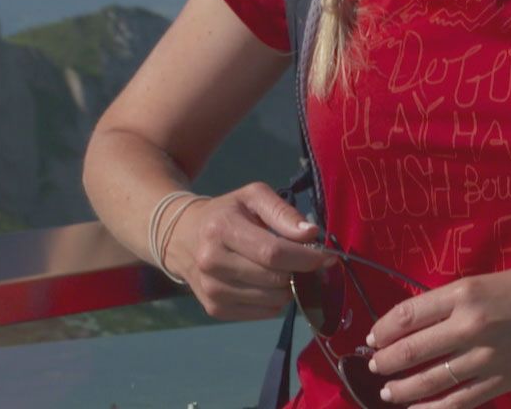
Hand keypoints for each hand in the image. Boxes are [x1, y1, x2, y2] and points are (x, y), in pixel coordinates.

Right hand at [170, 183, 331, 320]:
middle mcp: (211, 262)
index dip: (305, 258)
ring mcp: (211, 290)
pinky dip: (275, 300)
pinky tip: (267, 282)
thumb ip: (284, 212)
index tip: (327, 257)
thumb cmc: (227, 213)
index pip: (272, 252)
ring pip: (272, 300)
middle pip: (274, 279)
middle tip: (305, 262)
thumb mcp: (253, 197)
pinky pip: (263, 313)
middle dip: (299, 272)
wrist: (183, 237)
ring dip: (288, 287)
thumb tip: (311, 234)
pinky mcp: (214, 309)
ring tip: (283, 269)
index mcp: (221, 229)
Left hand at [364, 264, 510, 406]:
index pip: (408, 315)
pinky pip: (458, 401)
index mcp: (465, 294)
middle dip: (385, 362)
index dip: (383, 329)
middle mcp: (471, 326)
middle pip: (412, 350)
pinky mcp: (499, 382)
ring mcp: (485, 358)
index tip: (373, 337)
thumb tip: (416, 320)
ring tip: (387, 391)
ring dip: (401, 388)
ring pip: (430, 380)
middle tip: (375, 365)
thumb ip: (451, 300)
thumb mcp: (486, 280)